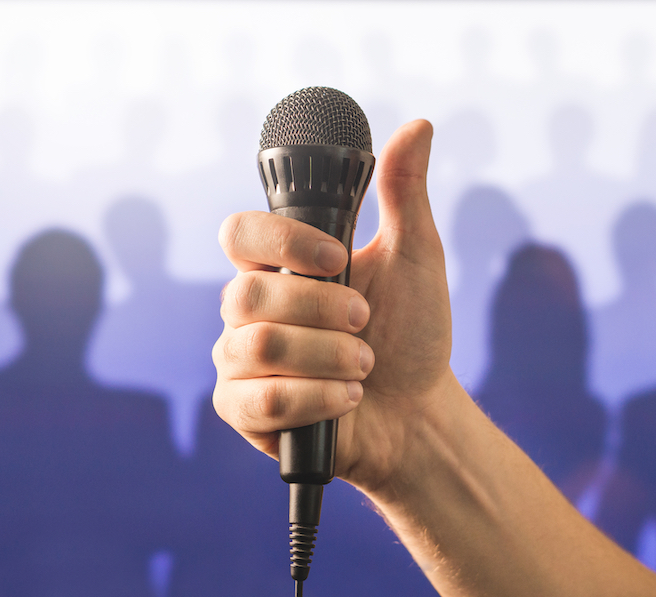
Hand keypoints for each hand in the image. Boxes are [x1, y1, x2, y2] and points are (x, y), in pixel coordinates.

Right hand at [213, 120, 453, 496]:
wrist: (417, 413)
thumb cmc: (410, 334)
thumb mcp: (416, 259)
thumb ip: (403, 194)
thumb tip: (417, 125)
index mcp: (279, 267)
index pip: (239, 233)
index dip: (282, 241)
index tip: (338, 257)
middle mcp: (249, 310)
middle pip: (248, 293)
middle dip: (322, 310)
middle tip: (365, 321)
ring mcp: (238, 360)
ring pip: (258, 346)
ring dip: (329, 357)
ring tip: (363, 365)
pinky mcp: (240, 409)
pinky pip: (260, 398)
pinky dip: (317, 398)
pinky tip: (348, 400)